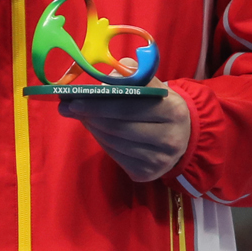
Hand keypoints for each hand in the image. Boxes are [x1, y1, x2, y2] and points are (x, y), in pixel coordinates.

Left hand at [57, 89, 191, 181]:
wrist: (184, 135)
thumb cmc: (161, 104)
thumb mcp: (154, 85)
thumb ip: (131, 76)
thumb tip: (105, 76)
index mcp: (173, 110)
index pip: (128, 106)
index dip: (98, 103)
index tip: (74, 99)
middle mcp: (170, 139)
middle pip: (118, 127)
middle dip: (89, 116)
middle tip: (67, 108)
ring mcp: (159, 161)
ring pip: (114, 143)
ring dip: (93, 128)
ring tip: (82, 116)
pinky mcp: (147, 174)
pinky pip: (116, 157)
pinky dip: (102, 142)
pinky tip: (98, 131)